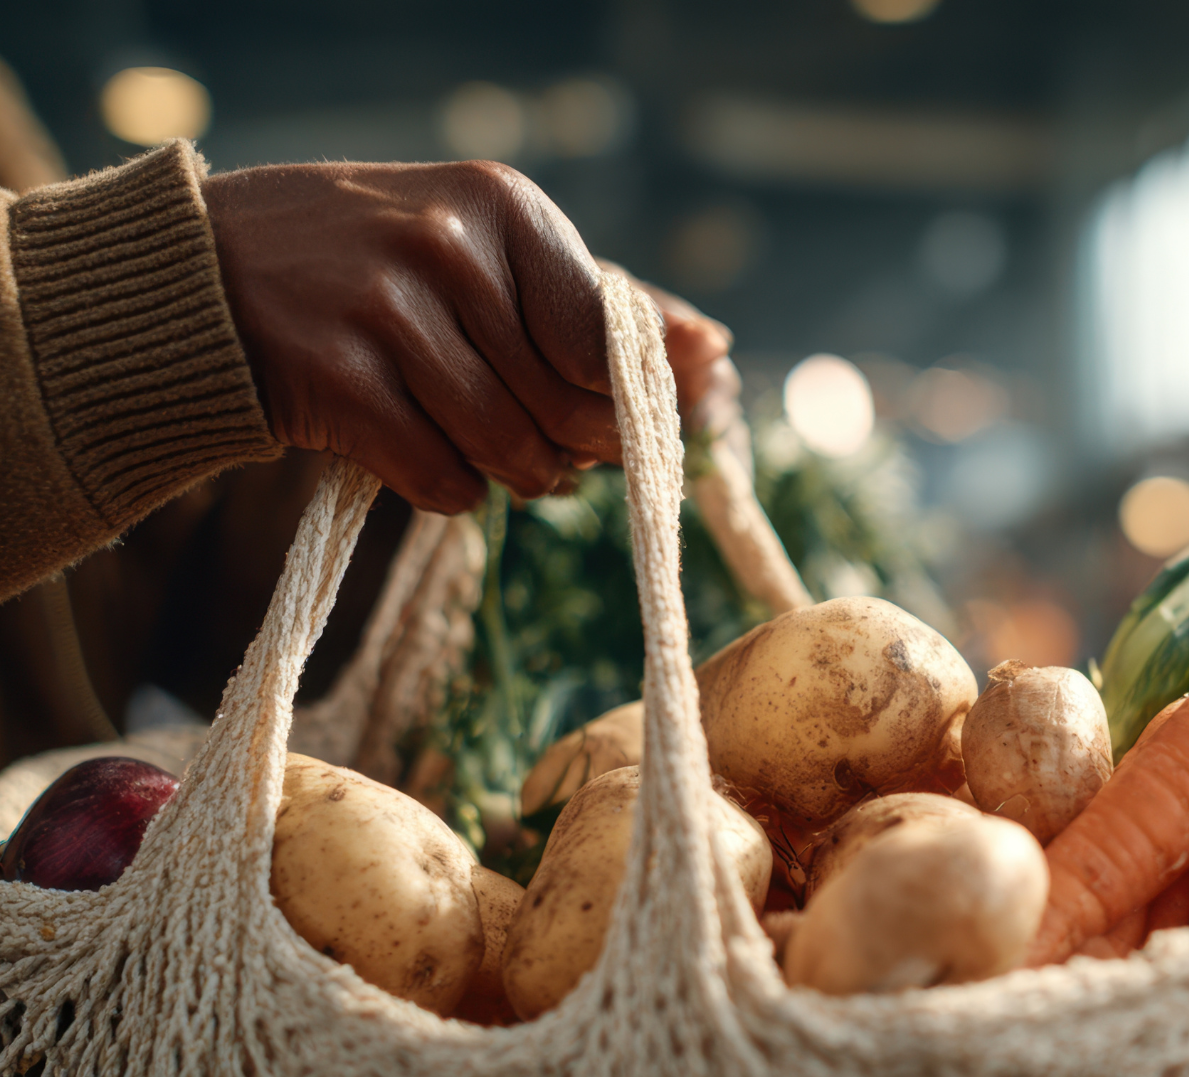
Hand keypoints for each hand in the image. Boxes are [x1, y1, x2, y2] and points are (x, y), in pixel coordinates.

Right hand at [202, 161, 730, 512]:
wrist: (205, 276)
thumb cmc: (375, 269)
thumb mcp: (484, 251)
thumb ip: (598, 305)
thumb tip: (714, 352)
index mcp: (501, 207)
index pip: (607, 340)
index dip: (620, 404)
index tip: (605, 422)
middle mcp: (449, 250)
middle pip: (565, 408)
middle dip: (569, 452)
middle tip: (545, 449)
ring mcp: (387, 314)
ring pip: (509, 451)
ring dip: (510, 476)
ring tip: (483, 448)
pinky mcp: (337, 384)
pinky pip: (442, 479)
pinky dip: (446, 488)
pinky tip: (417, 451)